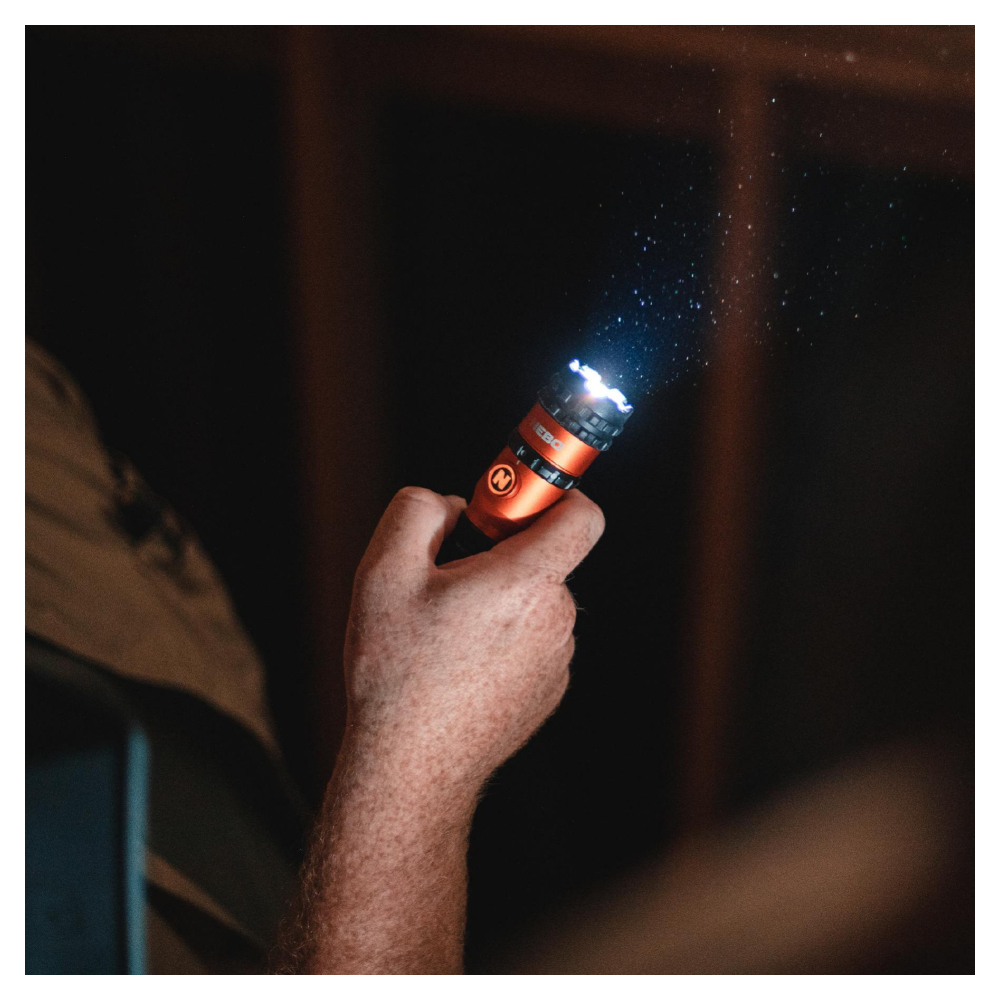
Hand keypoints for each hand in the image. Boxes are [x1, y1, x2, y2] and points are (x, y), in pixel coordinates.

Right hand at [343, 486, 604, 793]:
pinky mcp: (549, 689)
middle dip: (497, 554)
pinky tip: (457, 667)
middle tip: (444, 581)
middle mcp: (555, 619)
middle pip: (541, 556)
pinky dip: (502, 638)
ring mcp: (557, 659)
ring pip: (532, 599)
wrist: (412, 767)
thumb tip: (455, 506)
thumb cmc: (397, 670)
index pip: (582, 514)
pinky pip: (531, 640)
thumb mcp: (384, 571)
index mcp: (526, 583)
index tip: (508, 504)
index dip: (550, 494)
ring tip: (443, 635)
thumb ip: (419, 510)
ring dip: (496, 599)